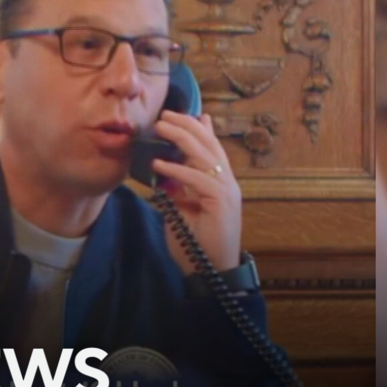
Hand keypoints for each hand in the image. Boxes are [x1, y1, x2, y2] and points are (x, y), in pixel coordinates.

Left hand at [150, 111, 241, 273]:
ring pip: (205, 155)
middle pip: (209, 144)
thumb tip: (164, 168)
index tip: (177, 116)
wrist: (211, 271)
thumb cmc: (196, 243)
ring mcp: (227, 191)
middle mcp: (227, 182)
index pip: (210, 147)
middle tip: (165, 115)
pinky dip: (177, 171)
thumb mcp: (182, 209)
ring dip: (181, 139)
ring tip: (160, 128)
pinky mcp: (221, 202)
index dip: (197, 129)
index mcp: (220, 182)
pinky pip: (198, 179)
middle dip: (187, 125)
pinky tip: (159, 165)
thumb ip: (178, 189)